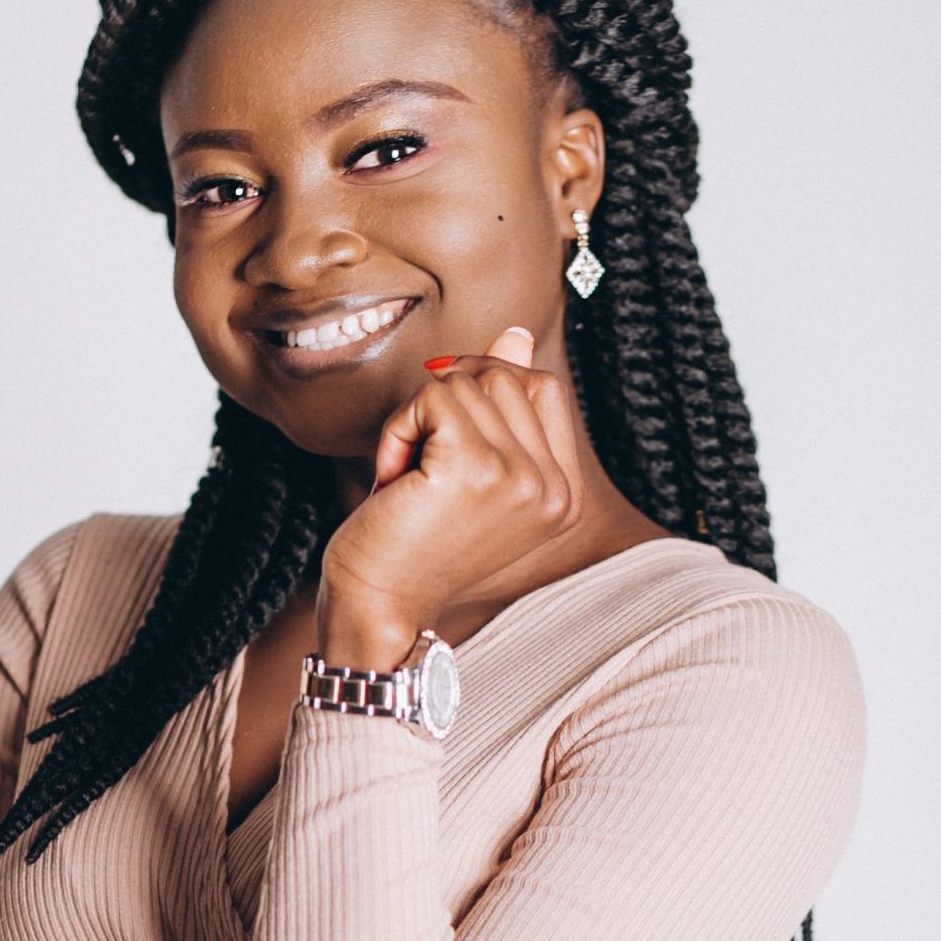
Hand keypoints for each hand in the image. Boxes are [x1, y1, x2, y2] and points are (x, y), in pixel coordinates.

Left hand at [316, 325, 586, 668]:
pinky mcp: (476, 467)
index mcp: (563, 493)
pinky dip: (398, 429)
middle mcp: (554, 487)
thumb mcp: (465, 471)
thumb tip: (517, 333)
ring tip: (408, 479)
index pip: (543, 387)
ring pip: (464, 381)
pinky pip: (431, 397)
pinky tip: (394, 479)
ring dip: (416, 420)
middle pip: (504, 375)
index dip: (483, 385)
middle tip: (420, 465)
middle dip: (445, 404)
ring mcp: (521, 477)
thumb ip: (500, 405)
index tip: (442, 433)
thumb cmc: (411, 543)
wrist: (377, 607)